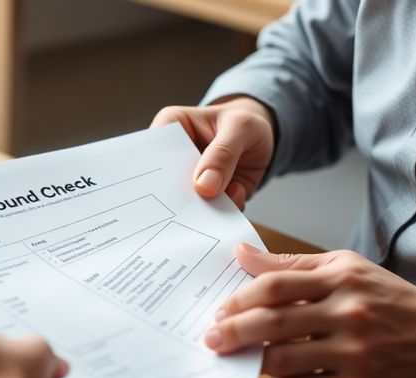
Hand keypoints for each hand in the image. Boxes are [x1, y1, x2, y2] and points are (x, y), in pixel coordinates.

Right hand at [151, 96, 274, 208]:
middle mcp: (174, 157)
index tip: (161, 188)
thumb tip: (203, 186)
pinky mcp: (205, 198)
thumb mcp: (241, 127)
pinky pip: (207, 214)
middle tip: (189, 205)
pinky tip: (236, 197)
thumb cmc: (246, 125)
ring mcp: (188, 180)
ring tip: (221, 202)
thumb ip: (224, 152)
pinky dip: (219, 213)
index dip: (150, 170)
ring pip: (183, 204)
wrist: (266, 142)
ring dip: (201, 210)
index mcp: (171, 126)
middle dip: (174, 198)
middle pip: (161, 183)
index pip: (150, 149)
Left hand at [205, 244, 415, 377]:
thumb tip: (242, 255)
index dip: (240, 298)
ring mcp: (354, 354)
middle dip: (232, 331)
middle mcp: (349, 314)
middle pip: (272, 323)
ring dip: (254, 360)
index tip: (220, 309)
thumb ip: (294, 266)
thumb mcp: (349, 269)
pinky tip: (282, 377)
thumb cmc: (391, 303)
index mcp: (343, 279)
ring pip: (281, 361)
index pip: (276, 285)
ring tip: (242, 357)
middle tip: (211, 338)